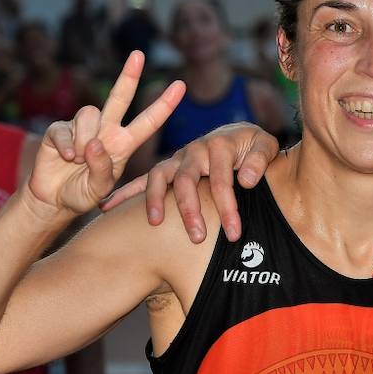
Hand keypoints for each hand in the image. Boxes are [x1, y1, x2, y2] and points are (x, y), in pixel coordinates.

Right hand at [29, 52, 183, 217]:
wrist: (53, 200)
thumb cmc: (82, 194)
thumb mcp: (99, 189)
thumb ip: (101, 170)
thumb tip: (95, 144)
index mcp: (123, 144)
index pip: (148, 122)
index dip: (164, 104)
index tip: (181, 85)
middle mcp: (105, 130)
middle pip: (119, 97)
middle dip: (129, 75)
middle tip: (139, 54)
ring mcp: (82, 128)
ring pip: (90, 113)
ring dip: (86, 138)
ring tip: (79, 160)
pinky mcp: (59, 130)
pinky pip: (65, 129)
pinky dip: (67, 145)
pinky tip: (66, 158)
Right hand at [101, 122, 279, 243]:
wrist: (238, 136)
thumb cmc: (253, 147)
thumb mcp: (265, 145)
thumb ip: (260, 159)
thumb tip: (247, 180)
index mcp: (219, 145)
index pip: (222, 180)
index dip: (227, 207)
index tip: (234, 233)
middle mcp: (194, 151)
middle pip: (186, 181)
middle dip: (190, 211)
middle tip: (197, 238)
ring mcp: (177, 160)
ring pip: (160, 178)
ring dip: (155, 201)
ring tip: (154, 223)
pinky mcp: (167, 168)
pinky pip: (143, 180)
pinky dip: (125, 192)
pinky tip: (107, 207)